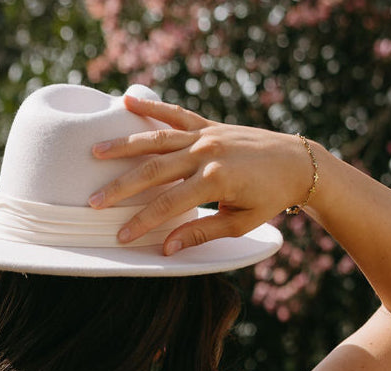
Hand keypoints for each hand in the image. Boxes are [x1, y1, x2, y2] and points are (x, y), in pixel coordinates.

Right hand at [88, 92, 313, 254]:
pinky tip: (127, 101)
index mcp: (215, 180)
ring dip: (124, 146)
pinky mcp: (209, 125)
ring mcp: (206, 135)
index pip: (168, 204)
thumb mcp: (239, 223)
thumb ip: (202, 233)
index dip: (142, 222)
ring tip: (95, 152)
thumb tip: (167, 248)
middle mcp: (207, 153)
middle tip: (93, 201)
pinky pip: (176, 115)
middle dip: (121, 188)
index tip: (120, 236)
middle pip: (153, 171)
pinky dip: (152, 107)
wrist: (297, 163)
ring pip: (157, 140)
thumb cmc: (270, 197)